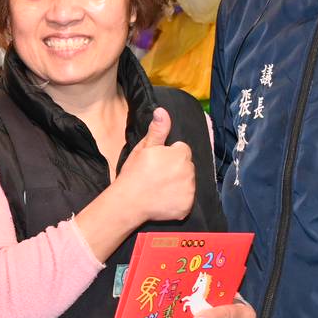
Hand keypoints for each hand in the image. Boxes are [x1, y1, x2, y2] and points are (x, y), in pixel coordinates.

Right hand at [103, 107, 196, 225]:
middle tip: (157, 176)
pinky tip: (164, 200)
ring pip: (188, 182)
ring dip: (178, 184)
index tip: (157, 163)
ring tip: (160, 188)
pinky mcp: (187, 206)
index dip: (169, 155)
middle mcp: (189, 171)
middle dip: (176, 168)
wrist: (128, 202)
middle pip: (187, 166)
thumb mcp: (144, 148)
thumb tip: (162, 111)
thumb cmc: (134, 173)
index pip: (182, 150)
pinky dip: (178, 200)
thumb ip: (158, 130)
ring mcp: (189, 190)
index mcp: (180, 154)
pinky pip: (187, 200)